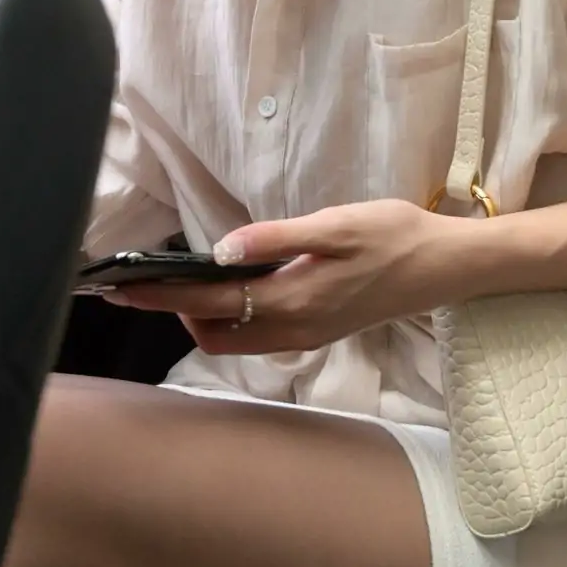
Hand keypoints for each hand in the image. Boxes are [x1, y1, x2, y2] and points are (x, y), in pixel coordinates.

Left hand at [103, 200, 455, 355]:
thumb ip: (275, 239)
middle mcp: (293, 329)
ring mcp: (304, 336)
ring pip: (232, 340)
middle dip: (173, 311)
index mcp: (293, 301)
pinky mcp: (315, 332)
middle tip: (148, 279)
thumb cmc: (395, 236)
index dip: (160, 296)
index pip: (207, 304)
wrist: (445, 266)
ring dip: (200, 317)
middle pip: (211, 334)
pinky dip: (230, 317)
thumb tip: (222, 249)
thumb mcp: (335, 225)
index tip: (121, 287)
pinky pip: (255, 336)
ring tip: (185, 279)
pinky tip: (231, 284)